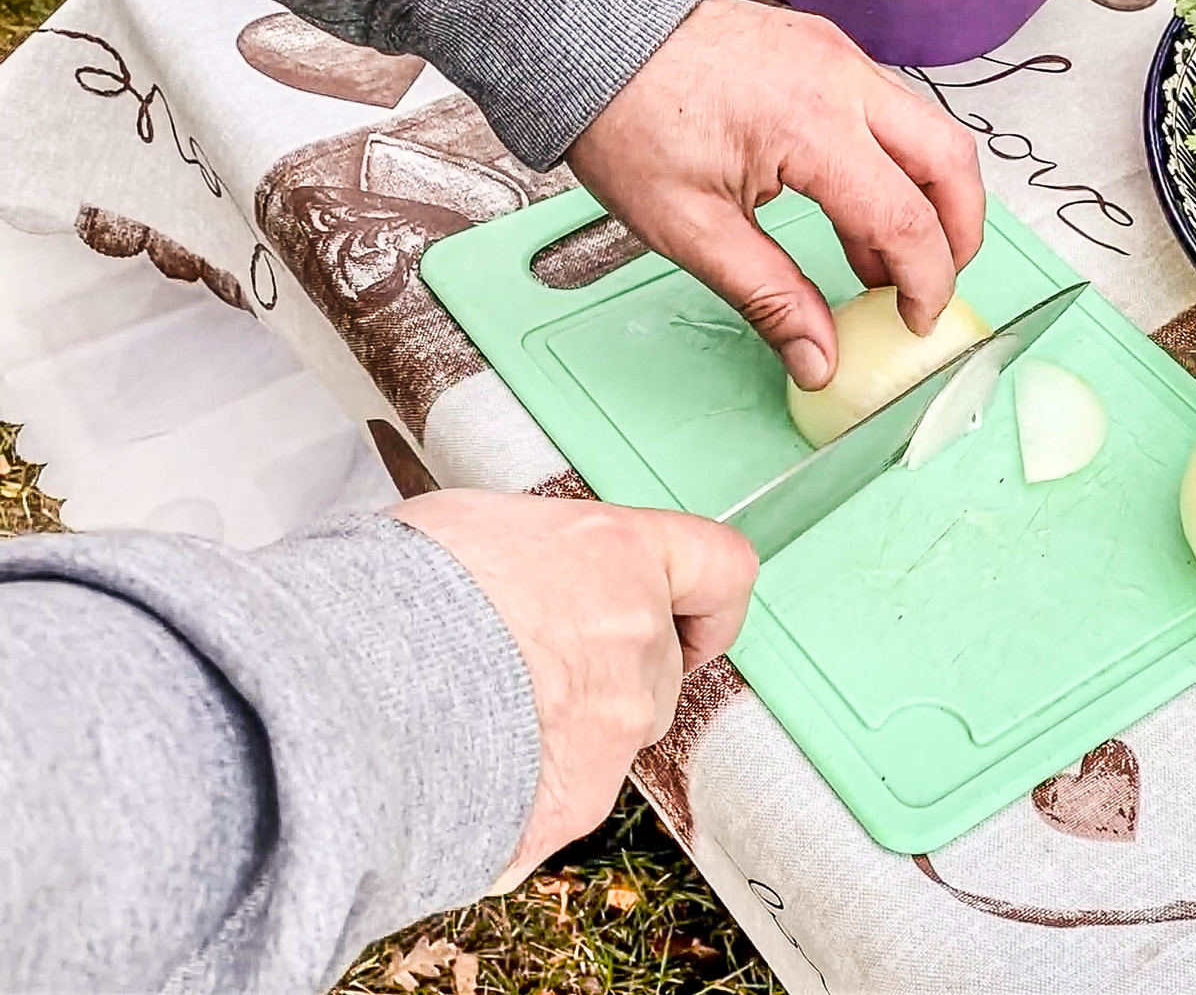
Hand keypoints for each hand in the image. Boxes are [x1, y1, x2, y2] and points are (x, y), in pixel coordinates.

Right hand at [387, 490, 756, 892]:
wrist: (343, 688)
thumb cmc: (388, 591)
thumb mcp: (468, 526)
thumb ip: (534, 557)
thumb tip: (518, 575)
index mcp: (617, 558)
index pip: (720, 568)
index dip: (710, 602)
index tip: (691, 617)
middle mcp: (634, 643)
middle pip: (657, 670)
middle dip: (604, 676)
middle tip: (518, 671)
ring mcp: (611, 729)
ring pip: (610, 739)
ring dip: (561, 736)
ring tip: (469, 723)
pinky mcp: (574, 802)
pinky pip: (559, 802)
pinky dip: (520, 796)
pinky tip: (455, 775)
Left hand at [567, 0, 984, 391]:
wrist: (586, 33)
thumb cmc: (623, 116)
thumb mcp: (688, 227)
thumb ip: (768, 296)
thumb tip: (819, 359)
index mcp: (810, 124)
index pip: (905, 218)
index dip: (924, 283)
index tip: (911, 324)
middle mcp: (841, 78)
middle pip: (950, 161)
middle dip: (960, 233)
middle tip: (932, 287)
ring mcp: (838, 56)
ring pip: (929, 131)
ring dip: (926, 200)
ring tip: (881, 265)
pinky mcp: (824, 49)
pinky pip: (888, 112)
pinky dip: (892, 167)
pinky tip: (851, 214)